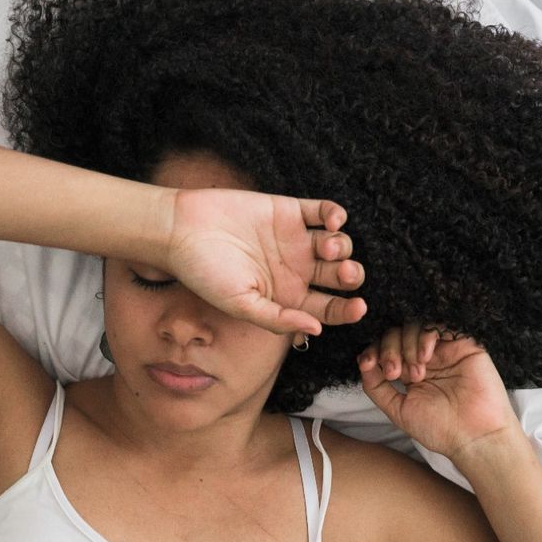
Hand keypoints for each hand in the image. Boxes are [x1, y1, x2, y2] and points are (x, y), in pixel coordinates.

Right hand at [165, 187, 367, 334]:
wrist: (182, 229)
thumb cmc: (205, 273)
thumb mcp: (241, 305)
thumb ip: (278, 319)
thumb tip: (316, 330)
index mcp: (287, 297)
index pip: (328, 307)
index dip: (347, 310)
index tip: (359, 307)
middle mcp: (295, 270)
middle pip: (339, 276)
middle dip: (350, 275)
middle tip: (343, 272)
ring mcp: (294, 240)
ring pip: (337, 244)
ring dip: (342, 246)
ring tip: (325, 244)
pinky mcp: (289, 211)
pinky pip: (323, 212)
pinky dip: (335, 214)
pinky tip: (333, 221)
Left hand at [357, 324, 520, 459]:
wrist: (474, 437)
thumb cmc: (439, 429)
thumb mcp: (398, 410)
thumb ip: (376, 388)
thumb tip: (362, 362)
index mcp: (409, 372)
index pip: (385, 348)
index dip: (373, 351)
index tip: (368, 363)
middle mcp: (425, 358)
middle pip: (397, 334)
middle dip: (389, 349)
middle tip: (395, 373)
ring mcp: (444, 350)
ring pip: (415, 326)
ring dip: (406, 345)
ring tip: (416, 373)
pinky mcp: (463, 344)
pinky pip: (440, 325)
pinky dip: (426, 336)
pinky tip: (426, 357)